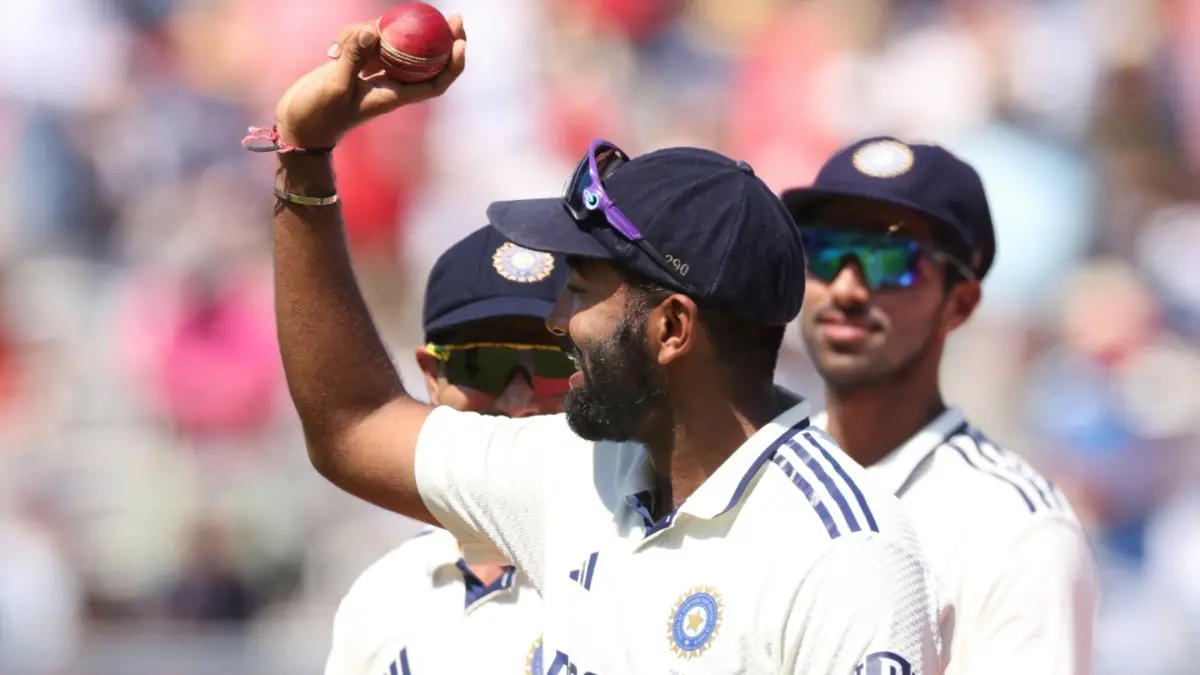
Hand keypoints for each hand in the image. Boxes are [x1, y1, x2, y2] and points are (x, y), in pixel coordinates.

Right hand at [274, 16, 466, 149]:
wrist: (297, 126)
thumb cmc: (318, 116)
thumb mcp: (335, 85)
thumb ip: (354, 57)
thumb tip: (373, 31)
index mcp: (393, 96)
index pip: (435, 84)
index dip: (453, 65)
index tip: (462, 43)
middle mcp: (389, 84)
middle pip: (423, 60)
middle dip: (440, 39)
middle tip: (454, 16)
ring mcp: (372, 74)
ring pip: (390, 45)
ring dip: (374, 32)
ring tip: (340, 45)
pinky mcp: (355, 66)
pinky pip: (365, 43)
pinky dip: (354, 36)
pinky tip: (332, 47)